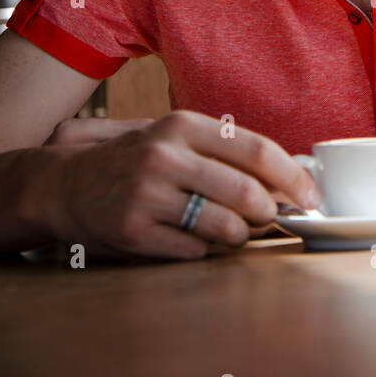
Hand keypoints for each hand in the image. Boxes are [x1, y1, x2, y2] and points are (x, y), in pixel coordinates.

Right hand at [42, 110, 320, 260]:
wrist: (64, 184)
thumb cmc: (133, 161)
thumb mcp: (174, 138)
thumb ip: (222, 149)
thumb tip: (286, 173)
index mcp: (182, 125)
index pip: (256, 149)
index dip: (292, 176)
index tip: (311, 195)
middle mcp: (165, 155)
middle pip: (246, 193)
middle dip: (270, 213)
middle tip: (272, 219)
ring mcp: (147, 194)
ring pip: (224, 227)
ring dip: (240, 236)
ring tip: (233, 231)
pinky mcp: (133, 231)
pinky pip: (193, 251)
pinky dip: (204, 251)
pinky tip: (193, 239)